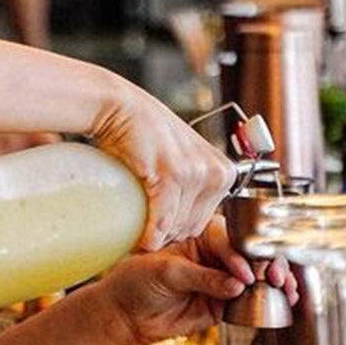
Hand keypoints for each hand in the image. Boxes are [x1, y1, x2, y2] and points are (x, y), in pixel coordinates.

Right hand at [88, 83, 234, 249]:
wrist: (121, 107)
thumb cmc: (147, 132)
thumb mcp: (184, 157)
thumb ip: (195, 185)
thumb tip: (183, 227)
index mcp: (223, 171)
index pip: (204, 221)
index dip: (178, 226)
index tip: (159, 222)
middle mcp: (216, 172)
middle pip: (192, 228)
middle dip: (167, 231)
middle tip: (145, 220)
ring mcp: (196, 173)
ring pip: (176, 227)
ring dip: (156, 233)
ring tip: (140, 220)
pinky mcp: (172, 175)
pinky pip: (163, 222)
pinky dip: (150, 235)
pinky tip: (140, 237)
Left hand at [97, 219, 295, 344]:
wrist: (124, 313)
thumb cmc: (136, 279)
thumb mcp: (167, 272)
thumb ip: (203, 278)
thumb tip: (236, 285)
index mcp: (200, 237)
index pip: (229, 239)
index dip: (241, 254)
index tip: (246, 271)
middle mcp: (214, 256)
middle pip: (249, 256)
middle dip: (266, 263)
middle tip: (274, 276)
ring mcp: (219, 281)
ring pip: (254, 279)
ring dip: (273, 281)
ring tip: (285, 287)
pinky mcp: (220, 306)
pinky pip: (246, 303)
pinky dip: (265, 302)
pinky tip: (280, 301)